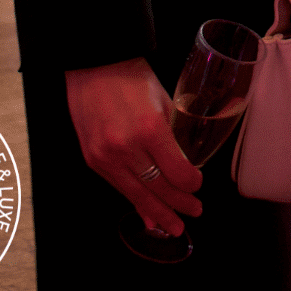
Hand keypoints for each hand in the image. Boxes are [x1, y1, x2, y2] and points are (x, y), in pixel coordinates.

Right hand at [65, 59, 202, 234]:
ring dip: (158, 213)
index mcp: (150, 128)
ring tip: (174, 226)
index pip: (178, 173)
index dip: (192, 184)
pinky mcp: (92, 161)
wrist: (94, 64)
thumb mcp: (163, 102)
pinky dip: (135, 202)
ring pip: (137, 194)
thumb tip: (183, 166)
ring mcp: (106, 157)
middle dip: (179, 204)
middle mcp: (127, 147)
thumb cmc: (132, 77)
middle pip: (159, 188)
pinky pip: (118, 188)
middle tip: (194, 211)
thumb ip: (172, 136)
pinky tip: (148, 215)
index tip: (198, 185)